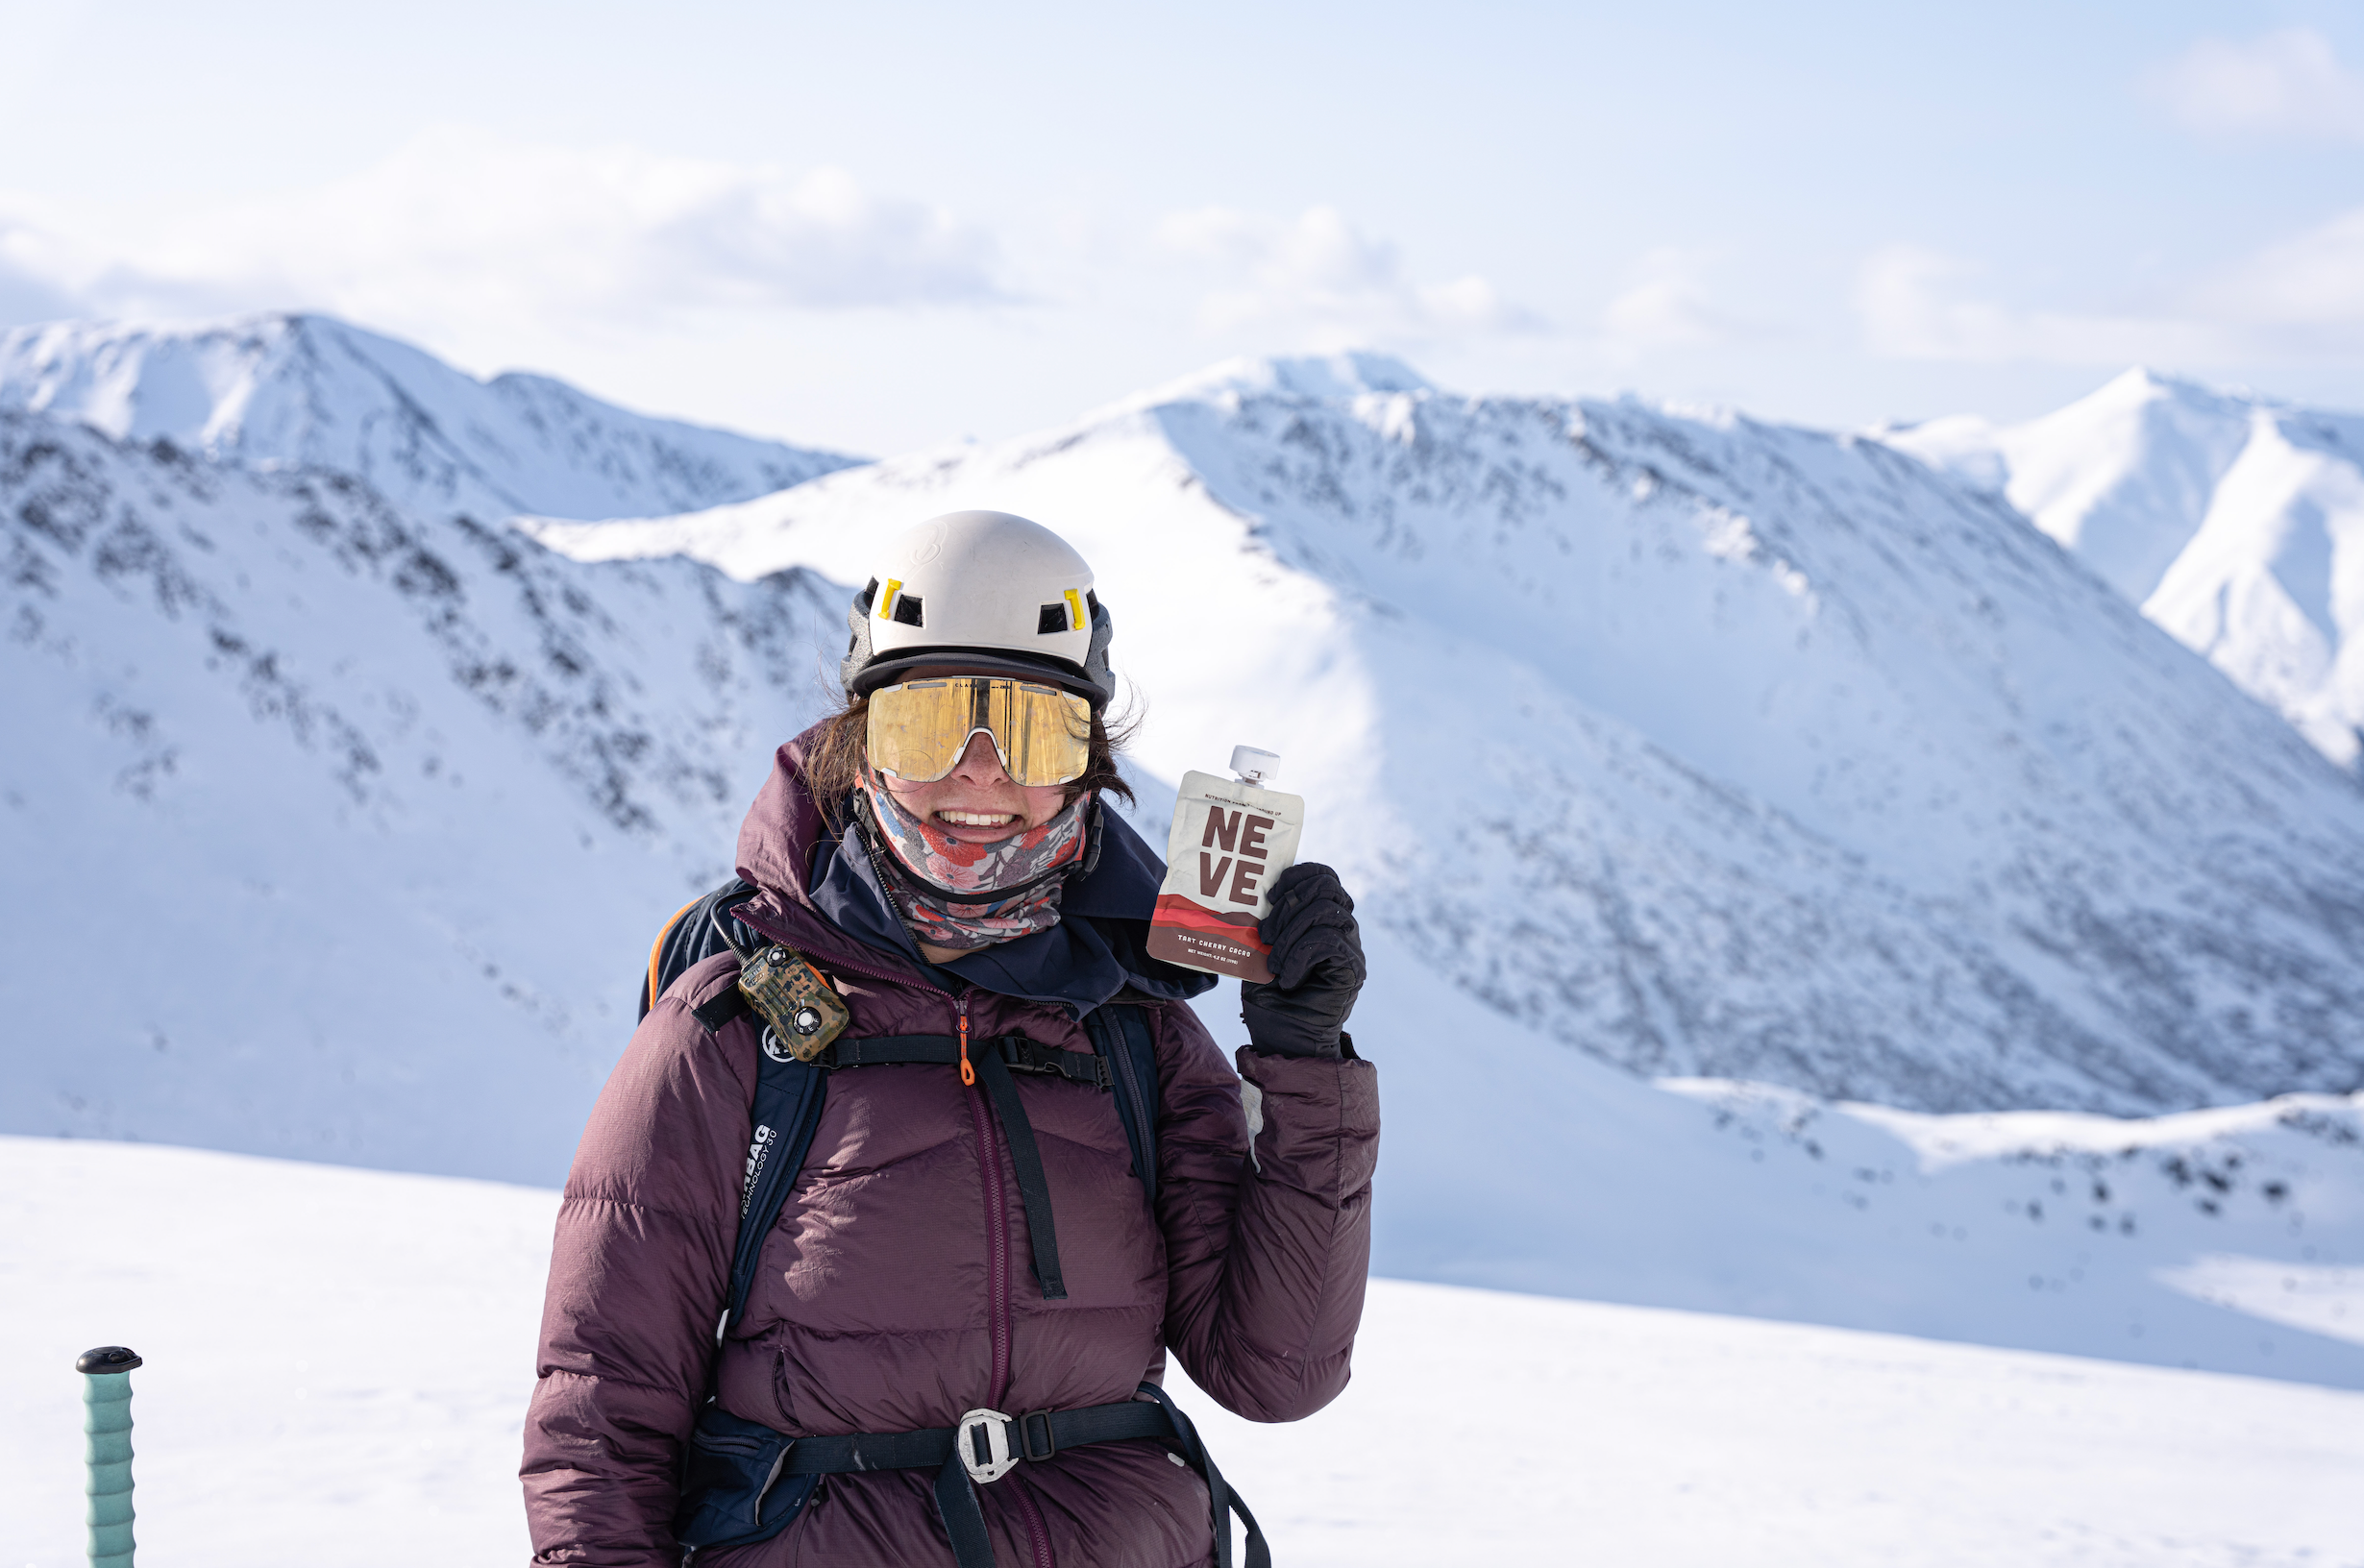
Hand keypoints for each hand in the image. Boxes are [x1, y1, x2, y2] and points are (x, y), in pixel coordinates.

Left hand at [1240, 863, 1365, 1059]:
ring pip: (1326, 910)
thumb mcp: (1260, 952)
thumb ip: (1267, 922)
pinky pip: (1328, 940)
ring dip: (1291, 934)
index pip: (1324, 876)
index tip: (1270, 894)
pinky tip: (1289, 978)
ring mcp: (1350, 947)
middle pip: (1327, 886)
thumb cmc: (1270, 998)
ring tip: (1274, 964)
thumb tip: (1255, 895)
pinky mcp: (1352, 968)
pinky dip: (1300, 955)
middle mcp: (1341, 928)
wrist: (1284, 1040)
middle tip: (1266, 936)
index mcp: (1321, 919)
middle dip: (1289, 904)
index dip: (1299, 874)